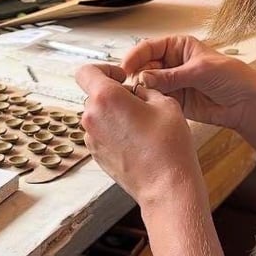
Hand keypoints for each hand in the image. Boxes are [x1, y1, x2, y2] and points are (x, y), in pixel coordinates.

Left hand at [75, 63, 200, 206]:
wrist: (166, 186)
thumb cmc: (168, 146)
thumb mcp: (165, 103)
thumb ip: (145, 89)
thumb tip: (137, 90)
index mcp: (105, 98)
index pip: (86, 71)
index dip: (104, 69)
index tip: (121, 77)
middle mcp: (92, 117)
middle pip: (94, 94)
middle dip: (114, 94)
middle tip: (139, 104)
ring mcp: (92, 138)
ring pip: (98, 115)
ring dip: (114, 114)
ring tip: (141, 125)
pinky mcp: (96, 155)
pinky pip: (101, 133)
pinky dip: (114, 131)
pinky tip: (136, 140)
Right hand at [122, 35, 255, 131]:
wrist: (246, 104)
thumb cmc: (231, 77)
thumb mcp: (200, 70)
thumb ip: (171, 75)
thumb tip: (143, 78)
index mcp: (178, 46)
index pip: (148, 47)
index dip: (135, 56)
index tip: (125, 68)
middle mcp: (171, 63)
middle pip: (144, 66)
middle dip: (135, 75)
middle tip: (130, 85)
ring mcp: (172, 82)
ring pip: (147, 84)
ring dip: (140, 90)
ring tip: (137, 97)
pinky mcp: (174, 100)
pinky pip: (155, 99)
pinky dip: (149, 102)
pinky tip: (147, 105)